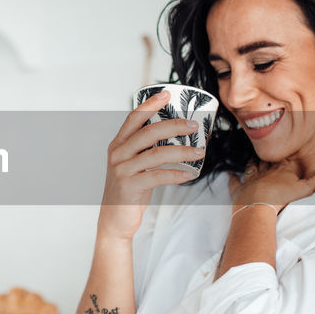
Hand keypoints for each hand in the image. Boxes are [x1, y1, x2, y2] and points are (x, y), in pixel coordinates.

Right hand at [96, 89, 203, 240]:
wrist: (114, 219)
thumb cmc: (129, 189)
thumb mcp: (133, 165)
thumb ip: (146, 150)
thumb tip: (176, 136)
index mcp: (118, 144)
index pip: (134, 118)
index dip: (150, 104)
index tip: (167, 94)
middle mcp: (118, 154)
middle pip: (148, 132)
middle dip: (174, 125)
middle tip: (193, 125)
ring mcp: (122, 170)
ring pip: (156, 154)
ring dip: (182, 151)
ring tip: (199, 151)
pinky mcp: (130, 186)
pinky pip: (158, 176)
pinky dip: (176, 173)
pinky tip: (189, 173)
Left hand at [229, 157, 314, 213]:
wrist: (258, 208)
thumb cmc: (281, 198)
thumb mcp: (306, 189)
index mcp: (281, 170)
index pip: (285, 160)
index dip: (287, 155)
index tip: (289, 148)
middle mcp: (265, 171)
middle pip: (267, 160)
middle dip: (269, 155)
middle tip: (268, 149)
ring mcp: (251, 180)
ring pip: (251, 167)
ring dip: (252, 163)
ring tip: (253, 157)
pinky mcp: (239, 190)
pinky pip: (234, 182)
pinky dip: (232, 178)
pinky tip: (229, 174)